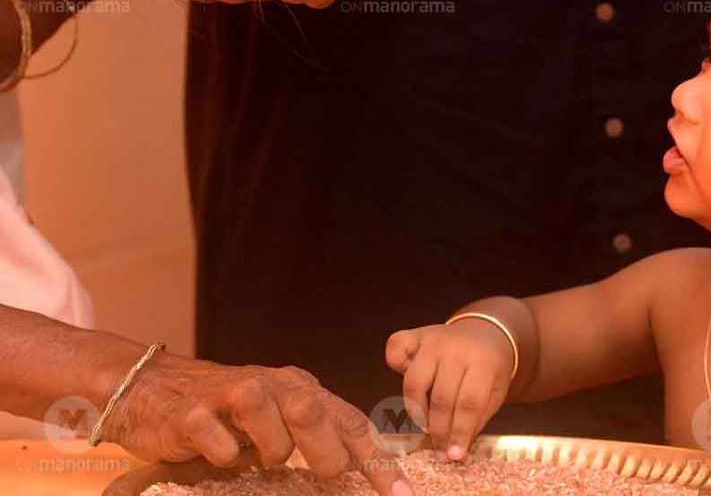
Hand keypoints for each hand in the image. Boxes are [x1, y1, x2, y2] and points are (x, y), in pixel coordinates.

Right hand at [103, 354, 411, 495]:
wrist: (149, 386)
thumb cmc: (223, 409)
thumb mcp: (276, 415)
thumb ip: (315, 431)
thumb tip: (356, 467)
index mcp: (298, 387)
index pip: (350, 422)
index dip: (377, 460)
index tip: (400, 494)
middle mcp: (271, 385)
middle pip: (315, 415)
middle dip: (326, 455)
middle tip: (323, 474)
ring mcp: (231, 396)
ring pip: (273, 431)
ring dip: (271, 452)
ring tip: (256, 454)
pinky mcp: (193, 415)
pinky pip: (223, 448)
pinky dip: (224, 457)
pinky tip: (214, 449)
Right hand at [385, 321, 515, 459]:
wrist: (487, 333)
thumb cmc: (489, 371)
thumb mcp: (494, 394)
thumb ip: (475, 421)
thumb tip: (451, 453)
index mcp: (484, 362)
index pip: (468, 405)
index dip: (459, 434)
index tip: (453, 456)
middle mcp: (456, 348)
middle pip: (441, 398)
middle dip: (438, 430)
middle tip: (438, 449)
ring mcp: (434, 339)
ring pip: (414, 382)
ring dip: (417, 411)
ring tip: (426, 425)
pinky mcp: (416, 334)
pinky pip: (395, 349)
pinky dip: (396, 366)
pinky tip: (409, 384)